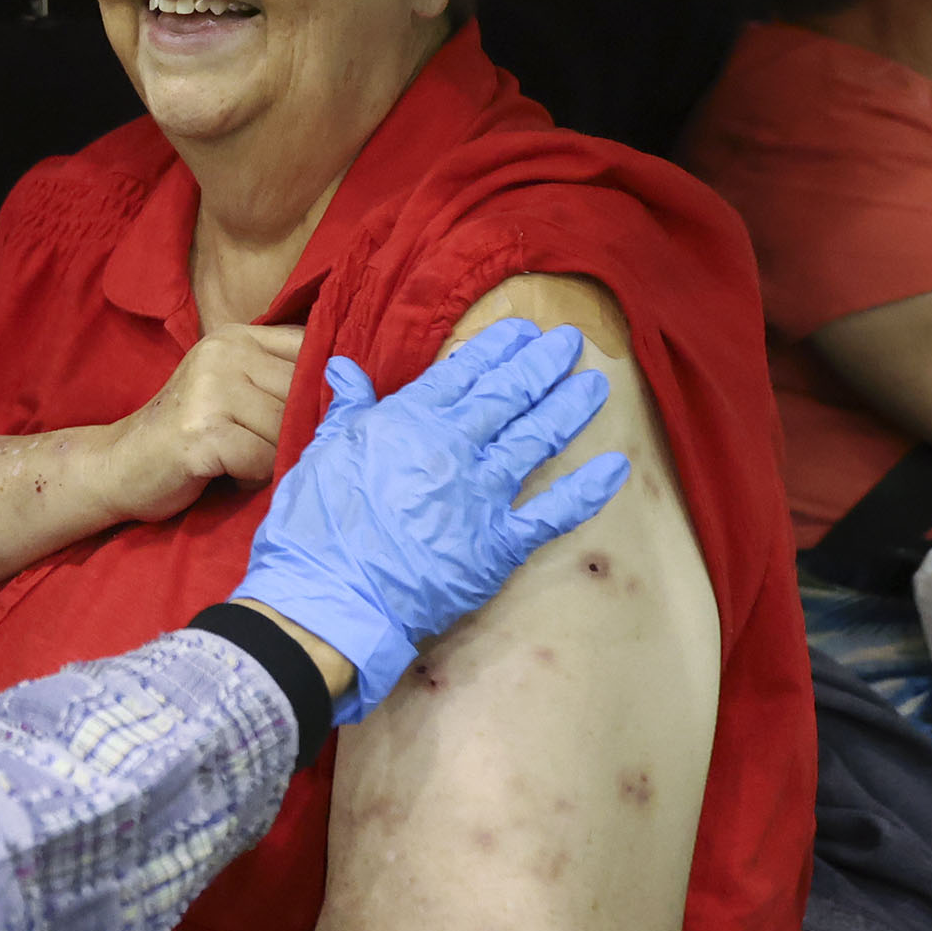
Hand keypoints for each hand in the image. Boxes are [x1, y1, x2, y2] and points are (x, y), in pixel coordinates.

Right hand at [107, 324, 307, 521]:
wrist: (117, 464)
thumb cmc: (187, 433)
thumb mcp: (231, 389)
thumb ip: (276, 380)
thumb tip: (352, 391)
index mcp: (236, 336)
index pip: (311, 348)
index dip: (325, 387)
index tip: (324, 416)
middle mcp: (223, 352)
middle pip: (303, 391)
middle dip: (299, 430)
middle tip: (271, 450)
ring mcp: (210, 389)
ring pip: (287, 428)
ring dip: (275, 458)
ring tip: (244, 462)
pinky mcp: (201, 431)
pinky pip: (262, 459)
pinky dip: (254, 477)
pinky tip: (229, 474)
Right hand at [233, 317, 629, 723]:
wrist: (328, 600)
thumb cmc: (315, 528)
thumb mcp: (321, 454)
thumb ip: (347, 409)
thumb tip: (347, 369)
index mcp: (408, 422)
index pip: (462, 372)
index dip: (497, 348)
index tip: (522, 330)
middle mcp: (453, 448)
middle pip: (508, 395)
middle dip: (542, 364)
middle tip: (569, 342)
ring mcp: (481, 495)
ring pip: (537, 439)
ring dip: (569, 407)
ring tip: (595, 384)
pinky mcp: (499, 543)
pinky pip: (555, 512)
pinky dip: (588, 490)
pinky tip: (615, 467)